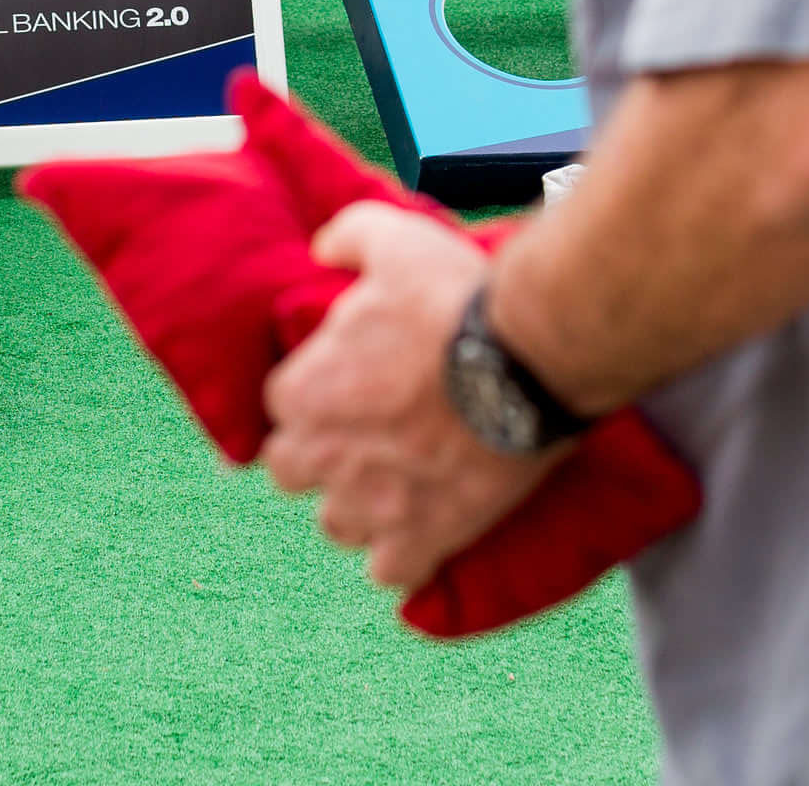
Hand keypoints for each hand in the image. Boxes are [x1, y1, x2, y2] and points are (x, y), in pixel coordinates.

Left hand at [261, 206, 554, 591]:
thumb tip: (324, 249)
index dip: (312, 398)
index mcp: (304, 390)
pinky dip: (405, 554)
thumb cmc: (455, 298)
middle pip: (293, 473)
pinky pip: (392, 571)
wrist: (528, 358)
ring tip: (399, 484)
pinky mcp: (425, 538)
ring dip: (360, 508)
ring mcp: (372, 504)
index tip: (344, 388)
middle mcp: (324, 455)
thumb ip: (346, 238)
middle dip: (321, 457)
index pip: (281, 408)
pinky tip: (427, 528)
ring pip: (339, 526)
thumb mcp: (392, 238)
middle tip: (367, 436)